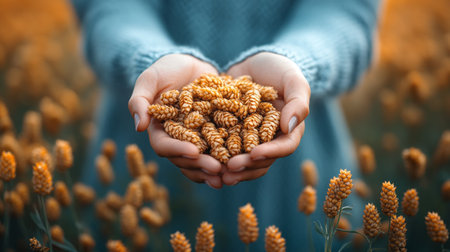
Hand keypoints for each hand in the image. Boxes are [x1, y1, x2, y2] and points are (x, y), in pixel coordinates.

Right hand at [128, 54, 223, 188]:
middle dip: (201, 165)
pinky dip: (229, 158)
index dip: (178, 150)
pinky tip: (240, 164)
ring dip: (214, 169)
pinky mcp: (214, 135)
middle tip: (217, 169)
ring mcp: (197, 139)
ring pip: (203, 160)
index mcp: (159, 130)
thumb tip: (139, 127)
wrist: (191, 63)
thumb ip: (140, 100)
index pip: (164, 145)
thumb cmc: (166, 69)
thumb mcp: (150, 79)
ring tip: (229, 175)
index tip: (194, 151)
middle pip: (185, 159)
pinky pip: (220, 150)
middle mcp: (177, 139)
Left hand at [221, 52, 309, 184]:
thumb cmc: (279, 68)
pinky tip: (203, 160)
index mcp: (289, 129)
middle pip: (262, 160)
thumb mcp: (293, 79)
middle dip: (246, 166)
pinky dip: (217, 156)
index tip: (254, 154)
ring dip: (232, 169)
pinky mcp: (231, 134)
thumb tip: (290, 126)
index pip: (284, 146)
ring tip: (217, 174)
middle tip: (229, 169)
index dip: (270, 153)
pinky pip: (225, 148)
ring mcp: (250, 138)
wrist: (254, 61)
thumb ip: (298, 102)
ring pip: (243, 160)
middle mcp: (270, 139)